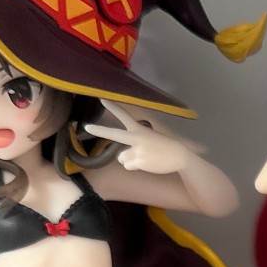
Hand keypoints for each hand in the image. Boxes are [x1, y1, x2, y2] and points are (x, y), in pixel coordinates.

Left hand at [83, 101, 200, 174]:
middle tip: (87, 127)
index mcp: (139, 130)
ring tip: (142, 157)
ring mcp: (137, 151)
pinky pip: (128, 166)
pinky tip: (146, 164)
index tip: (101, 99)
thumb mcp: (150, 138)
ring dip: (128, 159)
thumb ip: (133, 143)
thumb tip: (121, 156)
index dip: (113, 107)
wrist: (179, 156)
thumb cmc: (164, 147)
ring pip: (121, 158)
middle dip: (99, 130)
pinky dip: (135, 167)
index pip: (124, 116)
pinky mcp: (139, 162)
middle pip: (114, 134)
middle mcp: (136, 139)